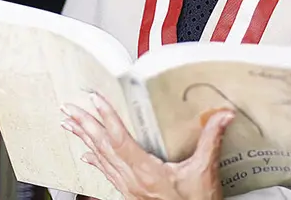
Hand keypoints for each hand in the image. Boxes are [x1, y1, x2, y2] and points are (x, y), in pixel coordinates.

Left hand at [61, 92, 233, 199]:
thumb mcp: (204, 172)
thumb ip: (210, 141)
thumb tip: (221, 117)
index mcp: (147, 172)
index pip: (120, 139)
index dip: (106, 117)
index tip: (95, 99)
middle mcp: (132, 180)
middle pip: (102, 147)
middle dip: (84, 125)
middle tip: (69, 109)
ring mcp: (128, 188)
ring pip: (100, 159)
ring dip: (84, 139)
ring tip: (69, 123)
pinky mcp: (130, 194)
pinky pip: (107, 174)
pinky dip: (95, 160)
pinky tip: (85, 155)